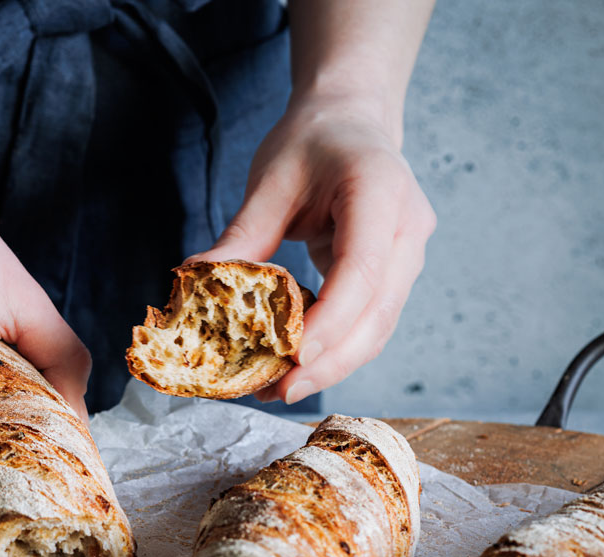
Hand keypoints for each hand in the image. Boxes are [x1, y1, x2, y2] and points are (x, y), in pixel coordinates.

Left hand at [192, 94, 435, 403]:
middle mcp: (407, 228)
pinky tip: (297, 363)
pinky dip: (336, 347)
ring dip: (333, 364)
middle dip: (329, 361)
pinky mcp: (396, 274)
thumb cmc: (311, 142)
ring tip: (280, 387)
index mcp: (381, 191)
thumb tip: (195, 282)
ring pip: (379, 328)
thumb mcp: (269, 180)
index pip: (362, 271)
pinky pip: (371, 321)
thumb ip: (242, 236)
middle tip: (278, 390)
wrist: (352, 120)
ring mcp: (409, 254)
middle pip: (378, 314)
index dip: (330, 321)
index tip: (292, 357)